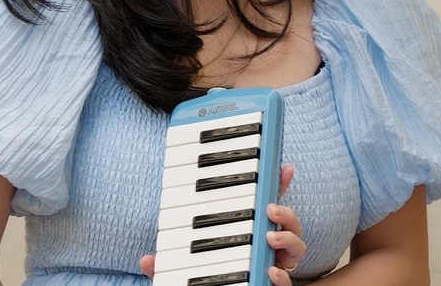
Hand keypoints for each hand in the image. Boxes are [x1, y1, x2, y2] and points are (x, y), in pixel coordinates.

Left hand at [139, 164, 306, 284]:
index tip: (280, 166)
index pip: (263, 208)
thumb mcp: (182, 270)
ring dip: (289, 240)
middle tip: (271, 206)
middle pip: (288, 227)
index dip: (275, 186)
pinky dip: (281, 278)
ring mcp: (271, 271)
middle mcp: (264, 254)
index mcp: (247, 239)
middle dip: (286, 212)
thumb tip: (146, 259)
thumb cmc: (202, 280)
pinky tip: (270, 271)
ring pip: (294, 252)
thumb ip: (167, 265)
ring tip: (272, 235)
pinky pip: (286, 284)